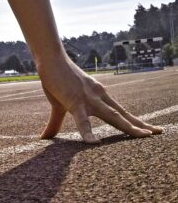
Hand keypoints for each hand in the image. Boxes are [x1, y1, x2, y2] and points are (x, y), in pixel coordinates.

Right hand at [37, 56, 162, 143]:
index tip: (150, 129)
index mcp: (98, 96)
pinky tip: (93, 143)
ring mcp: (89, 99)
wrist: (50, 59)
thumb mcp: (58, 104)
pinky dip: (87, 132)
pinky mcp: (74, 101)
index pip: (121, 112)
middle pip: (123, 115)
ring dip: (129, 127)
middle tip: (159, 132)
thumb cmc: (55, 79)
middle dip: (141, 125)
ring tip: (144, 136)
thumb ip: (55, 123)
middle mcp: (99, 96)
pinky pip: (82, 120)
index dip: (135, 121)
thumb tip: (44, 138)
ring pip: (113, 116)